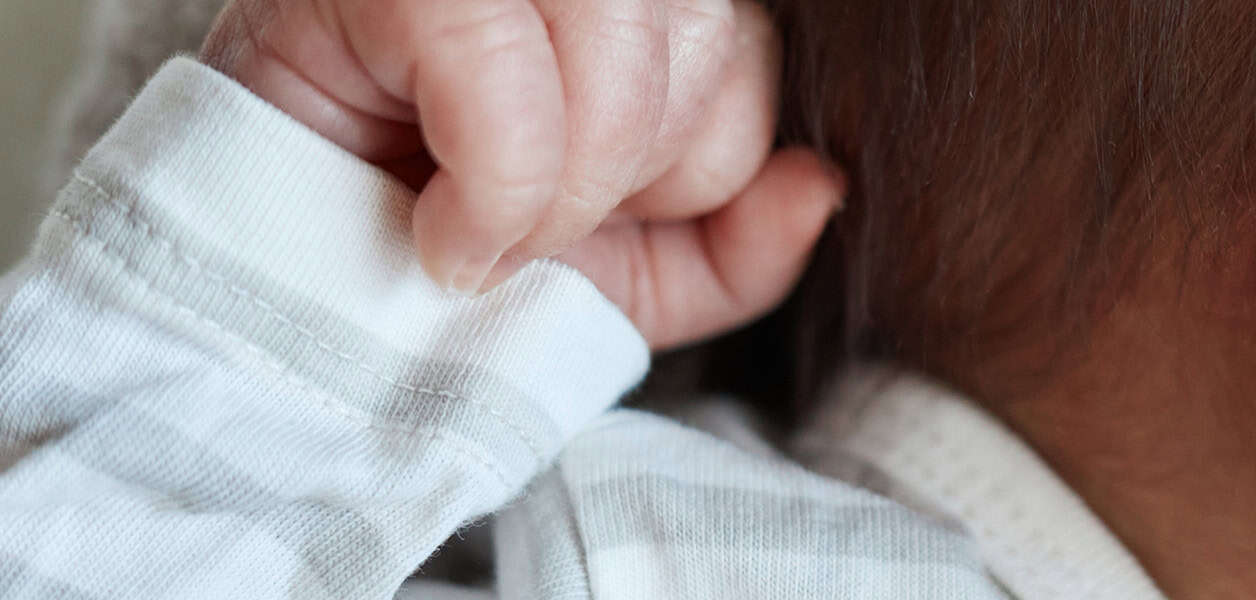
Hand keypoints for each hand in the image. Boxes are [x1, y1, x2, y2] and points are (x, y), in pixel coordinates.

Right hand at [201, 0, 839, 348]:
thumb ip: (737, 243)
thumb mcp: (617, 268)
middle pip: (694, 58)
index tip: (591, 201)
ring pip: (624, 70)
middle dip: (621, 184)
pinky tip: (444, 225)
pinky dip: (494, 193)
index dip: (687, 159)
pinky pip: (512, 96)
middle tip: (522, 218)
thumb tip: (819, 184)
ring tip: (479, 222)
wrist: (260, 261)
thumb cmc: (436, 237)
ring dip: (556, 196)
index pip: (740, 51)